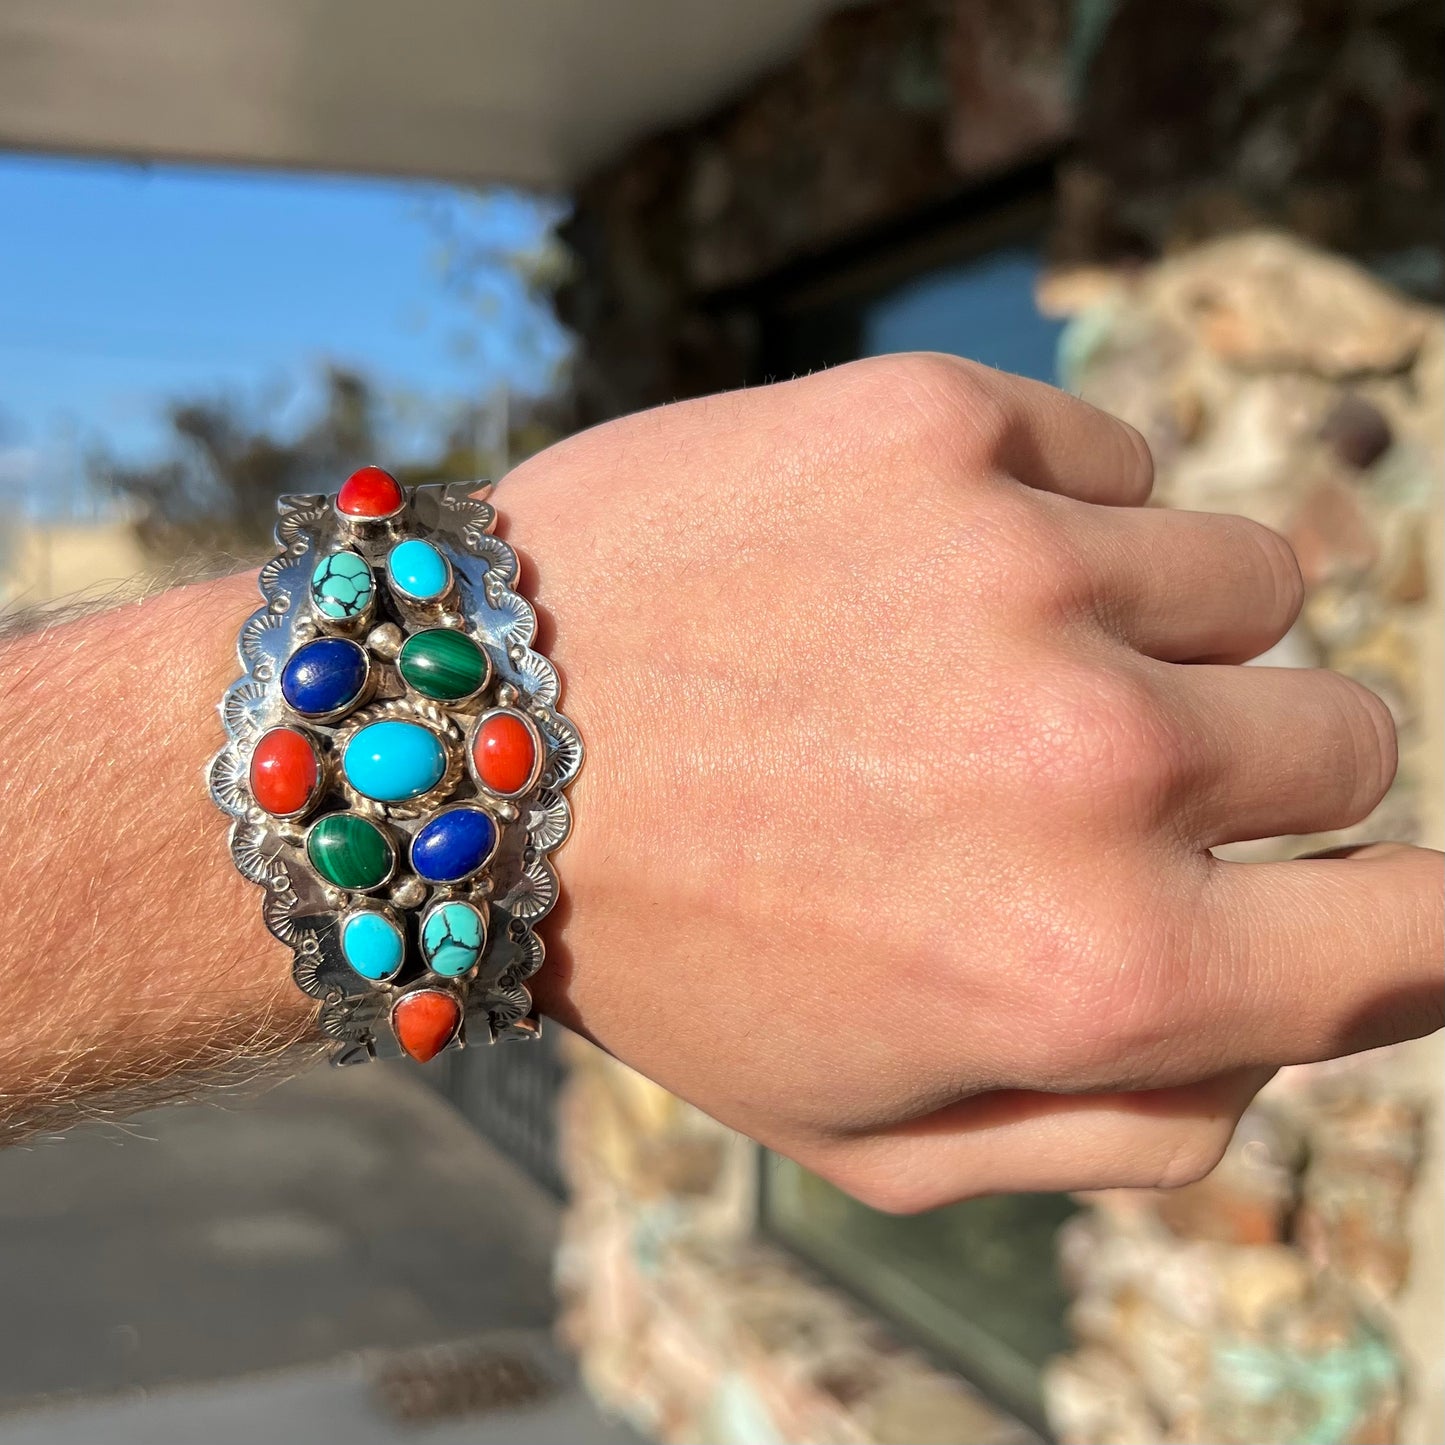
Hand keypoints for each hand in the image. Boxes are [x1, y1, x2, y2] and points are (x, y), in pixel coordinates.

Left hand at [500, 354, 1442, 1208]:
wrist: (460, 746)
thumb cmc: (679, 957)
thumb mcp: (882, 1138)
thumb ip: (1130, 1120)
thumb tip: (1288, 1015)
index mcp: (1094, 969)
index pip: (1418, 933)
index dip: (1411, 915)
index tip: (1359, 891)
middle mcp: (1090, 760)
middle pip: (1346, 731)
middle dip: (1243, 768)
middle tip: (1078, 772)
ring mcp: (1020, 565)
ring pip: (1251, 576)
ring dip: (1151, 630)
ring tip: (976, 665)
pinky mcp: (934, 424)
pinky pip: (1114, 464)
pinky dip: (1051, 520)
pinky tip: (903, 573)